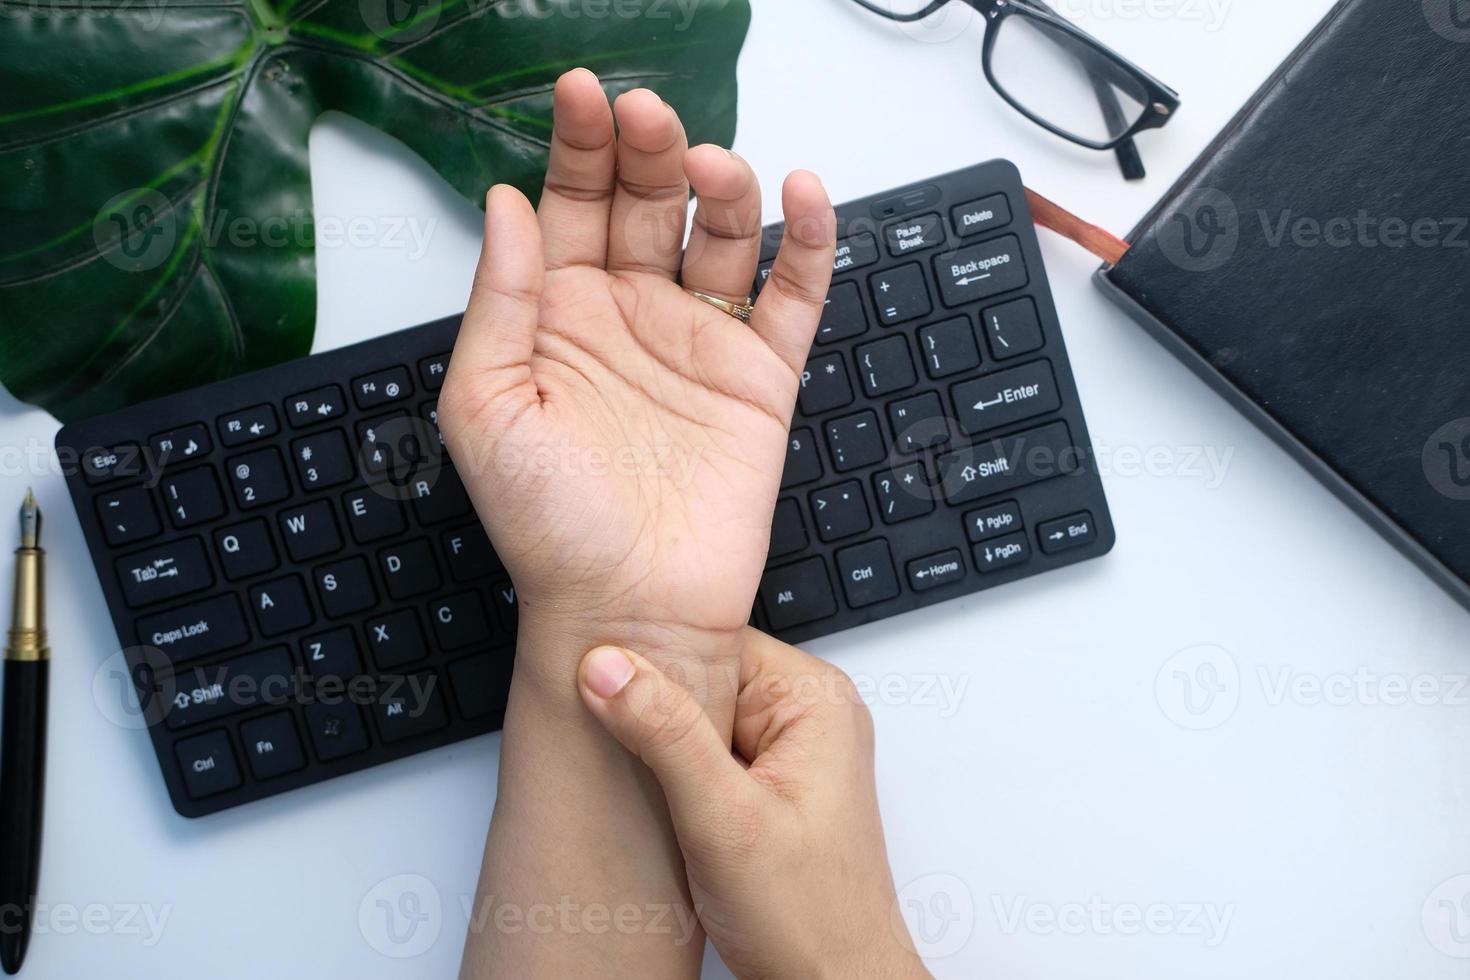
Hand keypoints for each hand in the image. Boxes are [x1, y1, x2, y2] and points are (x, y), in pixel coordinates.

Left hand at [438, 69, 836, 694]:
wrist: (626, 609)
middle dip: (648, 150)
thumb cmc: (546, 526)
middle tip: (647, 116)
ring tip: (710, 167)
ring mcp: (698, 342)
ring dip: (722, 187)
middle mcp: (630, 315)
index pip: (570, 204)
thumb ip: (498, 303)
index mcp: (558, 315)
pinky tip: (802, 195)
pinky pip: (792, 295)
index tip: (584, 92)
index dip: (578, 143)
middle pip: (647, 203)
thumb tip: (504, 203)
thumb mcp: (484, 411)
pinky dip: (805, 244)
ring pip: (722, 235)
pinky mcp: (761, 377)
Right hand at [575, 631, 932, 979]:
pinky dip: (675, 775)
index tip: (603, 684)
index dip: (654, 664)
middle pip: (701, 677)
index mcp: (813, 699)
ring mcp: (788, 751)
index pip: (712, 640)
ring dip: (663, 748)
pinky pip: (704, 754)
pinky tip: (665, 805)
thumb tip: (611, 668)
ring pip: (696, 717)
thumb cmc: (810, 917)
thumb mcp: (725, 820)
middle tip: (627, 751)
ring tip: (655, 788)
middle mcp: (806, 716)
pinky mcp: (767, 785)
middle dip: (656, 712)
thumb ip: (667, 736)